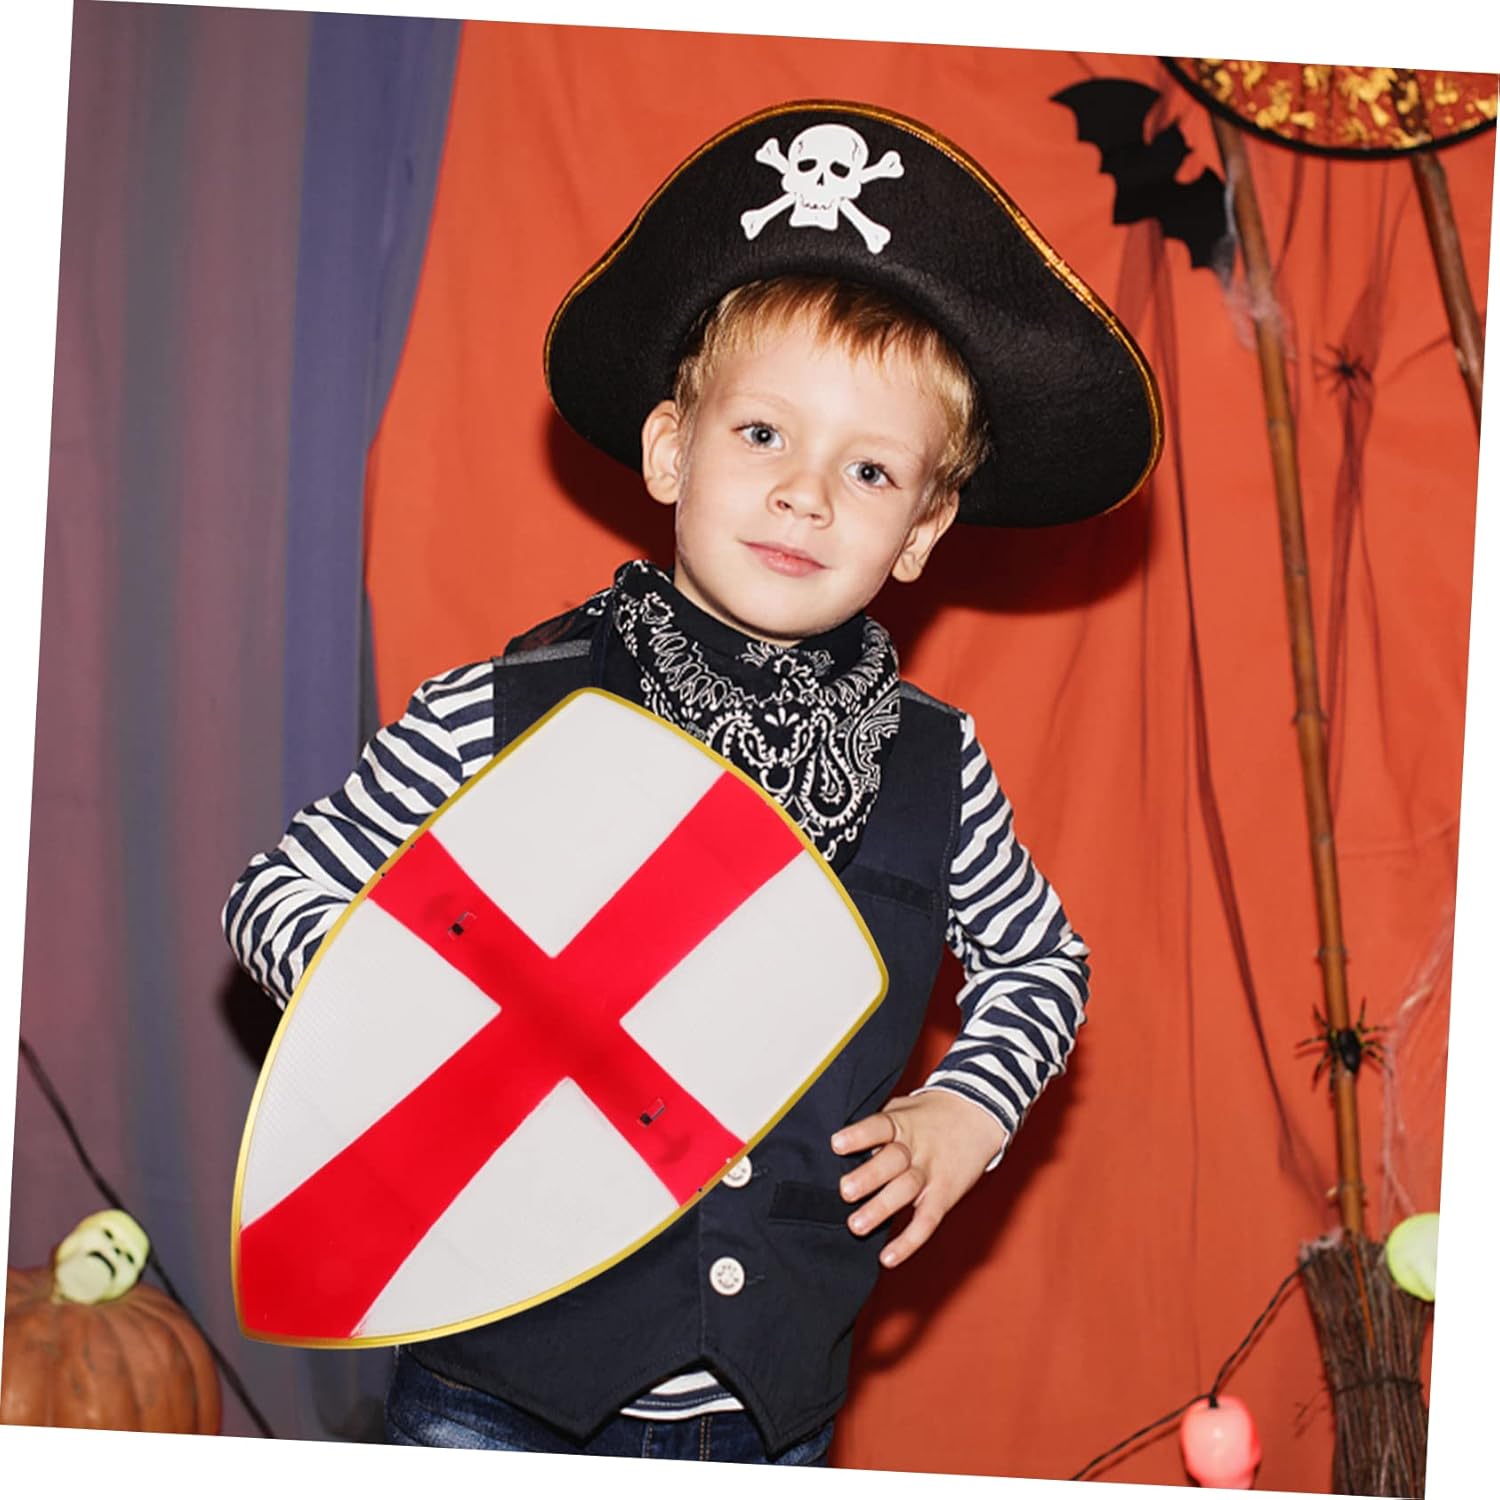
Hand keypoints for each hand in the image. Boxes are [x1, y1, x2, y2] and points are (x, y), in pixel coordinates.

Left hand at [830, 1090, 1008, 1268]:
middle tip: (846, 1191)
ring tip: (856, 1225)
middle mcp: (915, 1149)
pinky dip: (908, 1242)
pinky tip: (888, 1258)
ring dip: (881, 1208)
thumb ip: (876, 1127)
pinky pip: (927, 1221)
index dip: (858, 1135)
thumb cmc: (928, 1116)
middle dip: (869, 1177)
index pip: (879, 1126)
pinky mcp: (944, 1196)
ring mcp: (930, 1173)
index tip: (836, 1144)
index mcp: (901, 1124)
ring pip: (906, 1191)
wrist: (977, 1114)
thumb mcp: (901, 1110)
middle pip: (892, 1161)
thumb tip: (837, 1146)